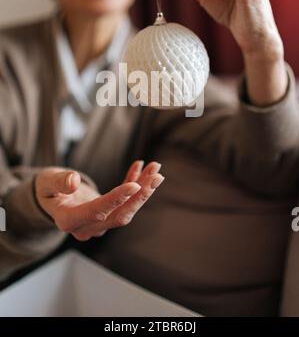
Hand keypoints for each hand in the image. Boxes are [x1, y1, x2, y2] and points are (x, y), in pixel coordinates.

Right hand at [35, 161, 163, 240]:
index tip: (135, 186)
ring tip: (156, 169)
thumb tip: (73, 181)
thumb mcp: (46, 182)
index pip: (97, 211)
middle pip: (119, 215)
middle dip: (140, 196)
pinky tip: (140, 167)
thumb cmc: (46, 189)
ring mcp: (98, 224)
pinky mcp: (107, 215)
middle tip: (156, 176)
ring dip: (143, 190)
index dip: (116, 199)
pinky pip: (124, 201)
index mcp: (68, 220)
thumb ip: (58, 182)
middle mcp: (86, 227)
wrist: (49, 199)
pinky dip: (134, 184)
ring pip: (126, 209)